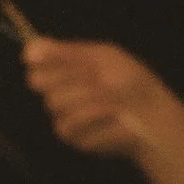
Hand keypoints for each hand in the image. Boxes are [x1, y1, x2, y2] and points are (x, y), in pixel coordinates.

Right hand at [20, 37, 175, 161]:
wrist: (152, 112)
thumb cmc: (131, 81)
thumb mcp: (102, 56)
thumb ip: (66, 52)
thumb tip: (30, 46)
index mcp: (63, 69)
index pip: (34, 63)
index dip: (46, 59)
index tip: (64, 58)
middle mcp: (58, 91)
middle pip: (38, 81)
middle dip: (71, 75)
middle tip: (96, 76)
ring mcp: (63, 115)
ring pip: (54, 101)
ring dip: (88, 95)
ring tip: (113, 95)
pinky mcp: (73, 137)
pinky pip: (67, 123)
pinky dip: (93, 115)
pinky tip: (111, 113)